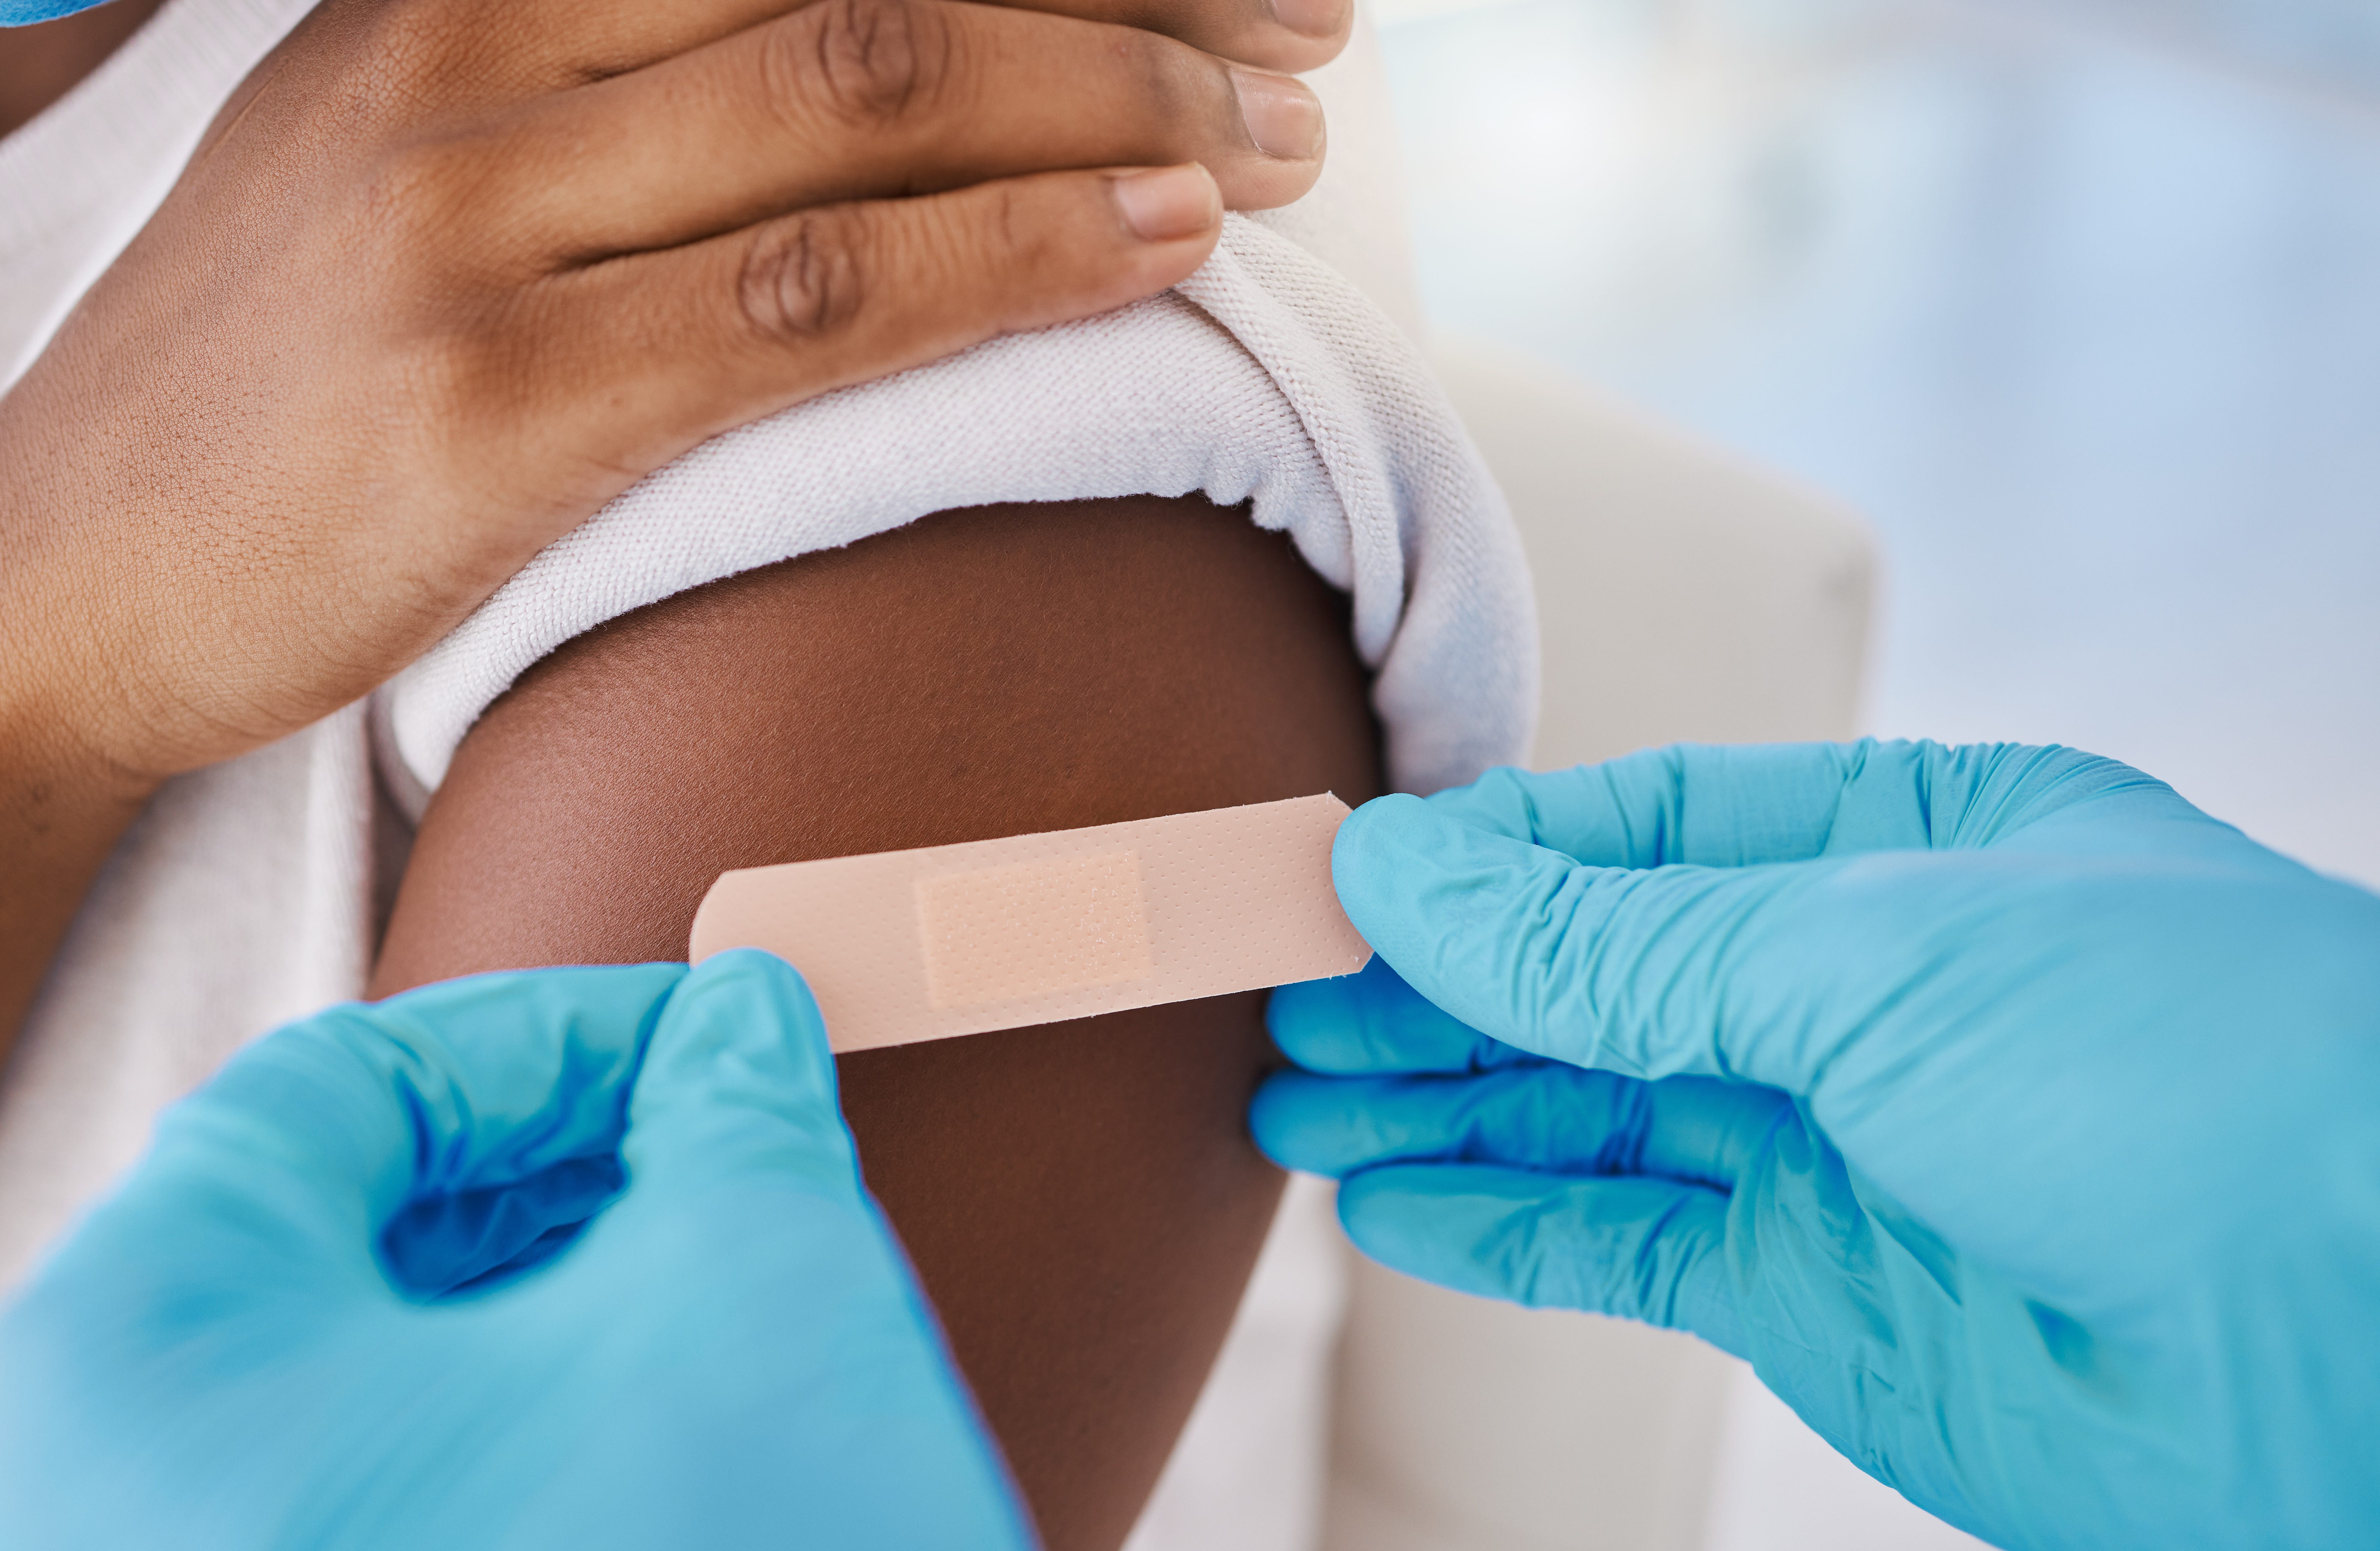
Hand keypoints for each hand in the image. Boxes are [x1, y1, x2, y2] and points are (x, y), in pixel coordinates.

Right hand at [0, 0, 1346, 791]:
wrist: (56, 571)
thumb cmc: (270, 380)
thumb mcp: (406, 153)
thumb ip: (605, 79)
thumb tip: (864, 59)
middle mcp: (471, 58)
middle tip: (1314, 30)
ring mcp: (474, 225)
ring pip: (867, 100)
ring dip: (1114, 105)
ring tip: (1282, 145)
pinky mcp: (496, 405)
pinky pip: (815, 299)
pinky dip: (1009, 258)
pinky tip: (1158, 242)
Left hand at [0, 950, 1027, 1550]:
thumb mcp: (750, 1288)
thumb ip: (733, 1113)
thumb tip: (743, 1031)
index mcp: (146, 1350)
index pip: (345, 1085)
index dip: (559, 1034)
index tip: (705, 1032)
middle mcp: (107, 1482)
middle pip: (333, 1222)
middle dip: (556, 1160)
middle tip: (720, 1138)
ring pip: (356, 1359)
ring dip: (542, 1280)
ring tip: (703, 1258)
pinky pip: (364, 1476)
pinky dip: (506, 1404)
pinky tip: (643, 1385)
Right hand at [1252, 742, 2379, 1550]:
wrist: (2375, 1351)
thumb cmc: (2190, 1076)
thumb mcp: (1874, 954)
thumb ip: (1620, 938)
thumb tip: (1411, 874)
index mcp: (1913, 848)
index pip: (1641, 834)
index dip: (1482, 861)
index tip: (1342, 881)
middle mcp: (1866, 990)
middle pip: (1593, 978)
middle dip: (1434, 991)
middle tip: (1280, 996)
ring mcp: (1838, 1146)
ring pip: (1586, 1113)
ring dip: (1437, 1106)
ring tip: (1293, 1097)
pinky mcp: (1818, 1290)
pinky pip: (1623, 1243)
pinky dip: (1500, 1224)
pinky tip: (1391, 1200)